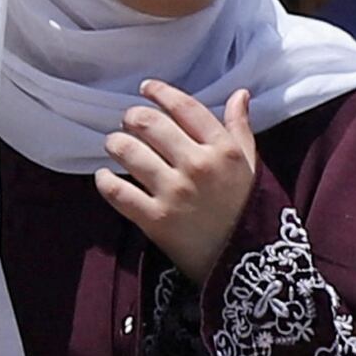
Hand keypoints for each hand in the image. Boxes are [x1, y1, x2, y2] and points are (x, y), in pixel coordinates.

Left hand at [99, 80, 258, 280]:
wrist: (246, 266)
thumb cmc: (247, 212)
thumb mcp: (251, 168)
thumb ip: (240, 130)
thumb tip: (239, 95)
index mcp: (223, 151)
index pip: (185, 107)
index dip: (159, 92)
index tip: (146, 89)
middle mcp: (198, 167)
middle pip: (148, 123)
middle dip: (132, 118)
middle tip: (130, 125)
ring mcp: (175, 193)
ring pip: (126, 150)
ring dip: (115, 144)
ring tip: (117, 147)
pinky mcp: (155, 219)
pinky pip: (116, 190)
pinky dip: (104, 180)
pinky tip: (106, 177)